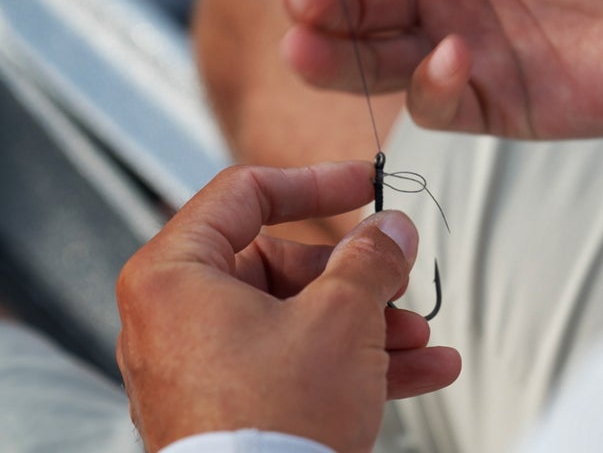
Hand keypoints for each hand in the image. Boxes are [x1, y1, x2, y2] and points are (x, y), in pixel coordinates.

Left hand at [116, 163, 460, 452]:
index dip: (314, 182)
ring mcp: (203, 365)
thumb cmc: (274, 425)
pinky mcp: (231, 405)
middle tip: (399, 279)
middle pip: (281, 264)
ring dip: (368, 324)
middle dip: (356, 277)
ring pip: (298, 318)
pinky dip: (353, 362)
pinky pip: (297, 363)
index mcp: (177, 274)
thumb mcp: (341, 317)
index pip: (246, 194)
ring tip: (420, 336)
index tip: (361, 183)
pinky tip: (420, 369)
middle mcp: (178, 317)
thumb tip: (390, 230)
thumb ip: (370, 258)